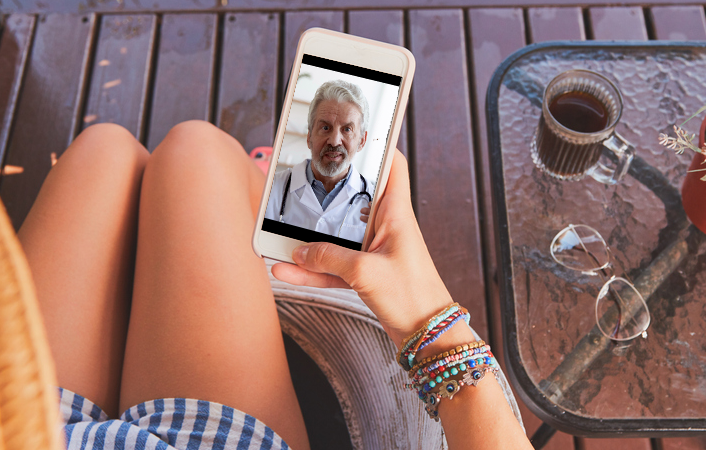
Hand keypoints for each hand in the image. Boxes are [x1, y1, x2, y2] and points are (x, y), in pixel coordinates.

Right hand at [271, 151, 454, 343]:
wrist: (427, 337)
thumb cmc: (413, 298)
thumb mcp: (366, 273)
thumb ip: (329, 259)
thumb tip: (300, 251)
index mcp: (396, 214)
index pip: (393, 166)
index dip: (377, 146)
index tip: (354, 135)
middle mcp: (386, 227)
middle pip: (354, 198)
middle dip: (326, 192)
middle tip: (300, 180)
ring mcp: (374, 251)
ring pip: (336, 236)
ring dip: (309, 238)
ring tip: (277, 234)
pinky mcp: (366, 274)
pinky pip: (332, 266)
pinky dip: (311, 269)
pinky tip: (286, 271)